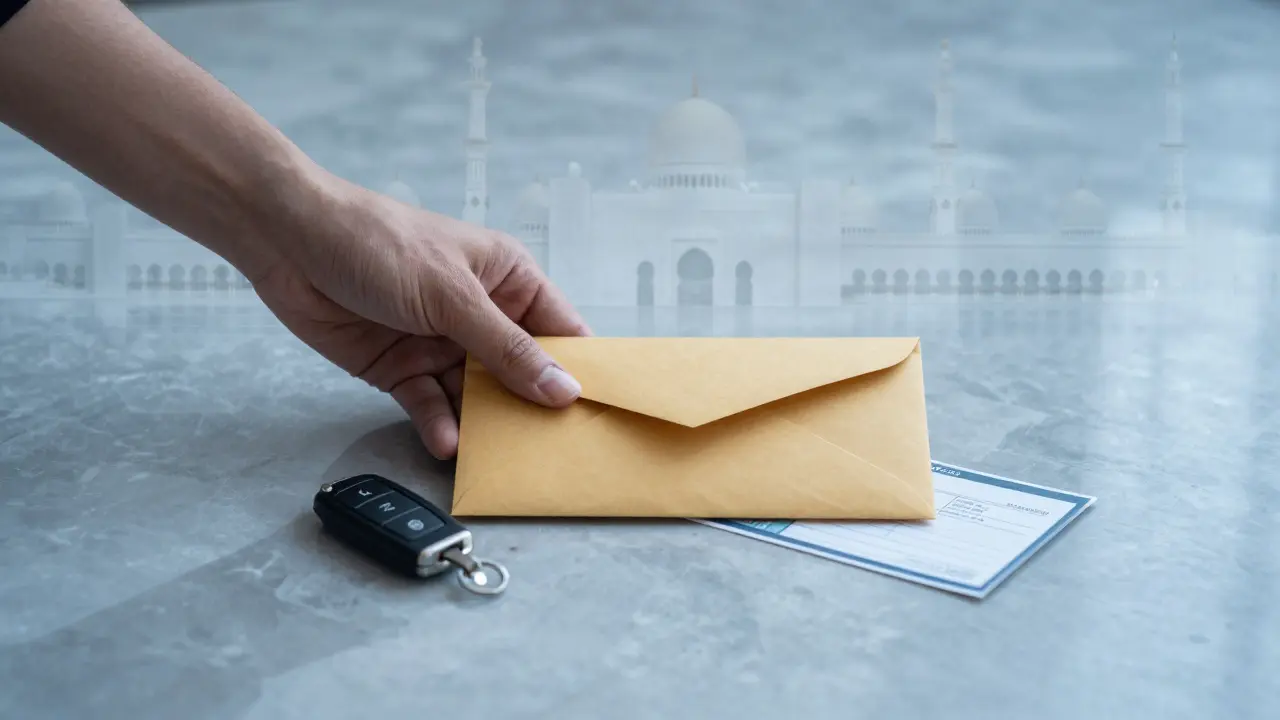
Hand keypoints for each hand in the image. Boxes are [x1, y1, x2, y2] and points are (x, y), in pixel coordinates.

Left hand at [250, 178, 589, 459]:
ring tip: (499, 458)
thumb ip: (506, 348)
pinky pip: (431, 405)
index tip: (597, 413)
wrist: (288, 242)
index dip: (579, 371)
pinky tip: (446, 444)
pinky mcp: (402, 368)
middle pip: (521, 372)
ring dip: (484, 425)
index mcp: (507, 279)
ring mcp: (441, 343)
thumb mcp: (451, 295)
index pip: (559, 331)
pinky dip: (438, 425)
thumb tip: (563, 389)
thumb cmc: (377, 242)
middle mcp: (480, 313)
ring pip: (476, 396)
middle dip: (532, 408)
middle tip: (551, 450)